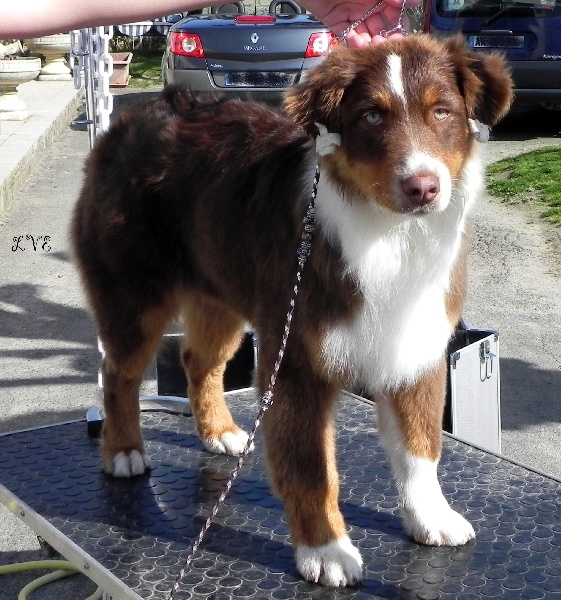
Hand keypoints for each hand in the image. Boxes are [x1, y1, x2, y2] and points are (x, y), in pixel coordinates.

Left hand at [300, 0, 422, 46]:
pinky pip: (347, 37)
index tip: (404, 30)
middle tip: (390, 44)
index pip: (396, 11)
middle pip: (382, 27)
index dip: (400, 21)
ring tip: (375, 45)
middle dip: (388, 37)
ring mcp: (353, 15)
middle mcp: (368, 6)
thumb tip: (416, 2)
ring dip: (372, 42)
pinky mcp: (336, 23)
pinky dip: (354, 42)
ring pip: (366, 35)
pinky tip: (359, 43)